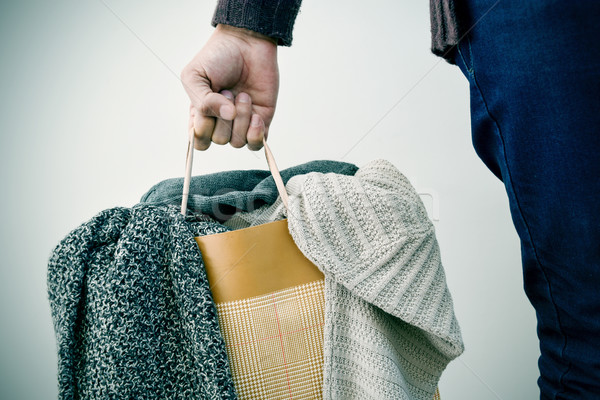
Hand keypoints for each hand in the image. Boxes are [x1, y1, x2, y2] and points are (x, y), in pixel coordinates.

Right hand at [181, 24, 278, 150]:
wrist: (246, 41)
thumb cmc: (217, 57)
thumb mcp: (195, 75)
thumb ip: (202, 101)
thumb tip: (227, 116)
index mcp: (201, 114)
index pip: (199, 141)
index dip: (202, 131)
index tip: (205, 109)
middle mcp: (221, 122)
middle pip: (219, 140)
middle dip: (223, 116)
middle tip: (228, 90)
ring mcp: (241, 123)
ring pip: (238, 141)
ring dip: (241, 118)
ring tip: (243, 94)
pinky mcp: (261, 120)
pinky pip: (256, 144)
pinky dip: (255, 134)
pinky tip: (256, 116)